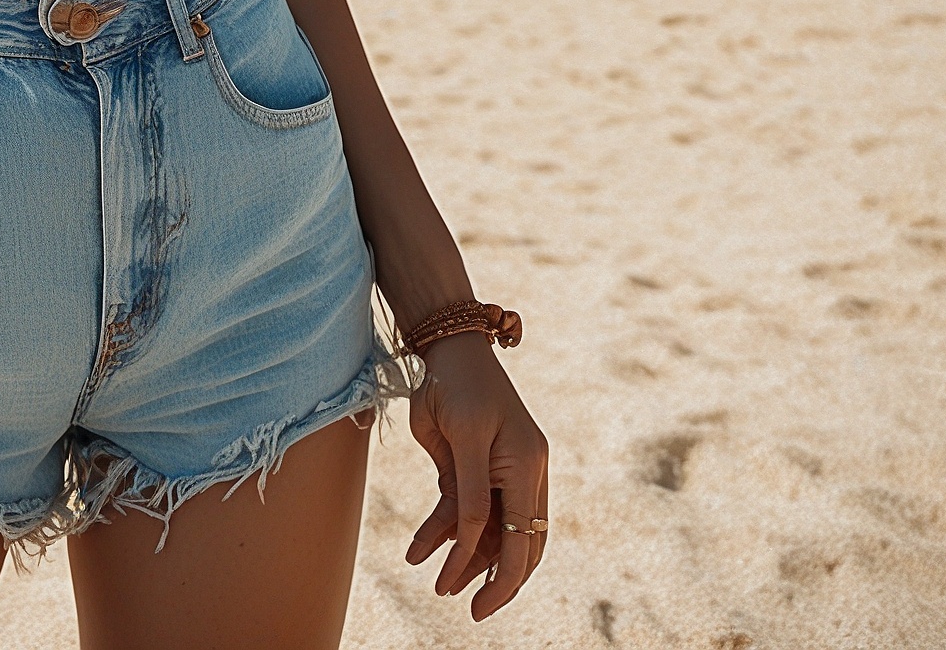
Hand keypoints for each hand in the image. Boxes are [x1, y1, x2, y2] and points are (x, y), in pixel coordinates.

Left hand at [403, 335, 548, 619]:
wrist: (445, 340)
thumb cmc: (451, 381)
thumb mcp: (458, 436)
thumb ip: (468, 491)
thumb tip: (471, 542)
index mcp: (526, 464)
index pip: (521, 538)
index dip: (501, 577)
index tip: (477, 605)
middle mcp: (525, 470)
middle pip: (516, 540)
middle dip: (489, 576)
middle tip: (464, 604)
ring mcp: (507, 467)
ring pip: (491, 528)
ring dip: (464, 554)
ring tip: (432, 575)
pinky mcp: (483, 463)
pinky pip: (470, 506)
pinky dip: (448, 528)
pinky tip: (419, 546)